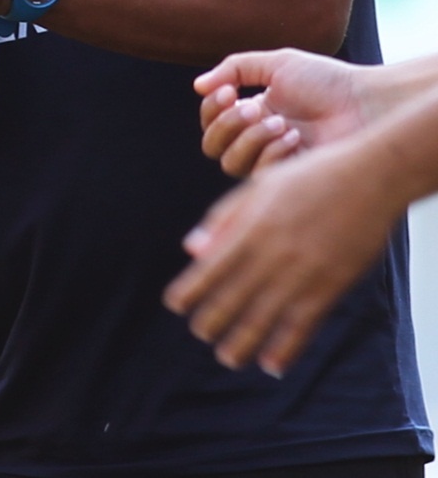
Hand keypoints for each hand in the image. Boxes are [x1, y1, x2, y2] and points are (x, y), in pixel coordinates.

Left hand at [163, 135, 405, 376]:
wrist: (368, 178)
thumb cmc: (308, 178)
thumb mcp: (257, 188)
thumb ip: (222, 220)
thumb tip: (190, 249)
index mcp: (247, 229)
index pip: (207, 270)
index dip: (188, 292)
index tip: (174, 306)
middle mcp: (269, 255)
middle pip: (230, 299)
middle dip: (211, 322)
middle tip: (202, 334)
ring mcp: (301, 273)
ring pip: (263, 319)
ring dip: (242, 343)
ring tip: (228, 357)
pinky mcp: (330, 286)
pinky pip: (303, 325)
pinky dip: (286, 348)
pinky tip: (273, 364)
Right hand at [196, 48, 374, 177]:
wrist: (364, 103)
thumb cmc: (326, 81)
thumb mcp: (276, 64)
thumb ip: (234, 69)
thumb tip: (197, 86)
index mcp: (251, 113)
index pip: (210, 121)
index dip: (211, 108)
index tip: (227, 90)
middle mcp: (256, 138)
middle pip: (212, 146)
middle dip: (227, 125)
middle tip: (254, 107)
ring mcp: (272, 159)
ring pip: (231, 163)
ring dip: (249, 139)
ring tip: (281, 122)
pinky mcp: (289, 177)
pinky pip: (259, 174)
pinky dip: (271, 153)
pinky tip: (295, 137)